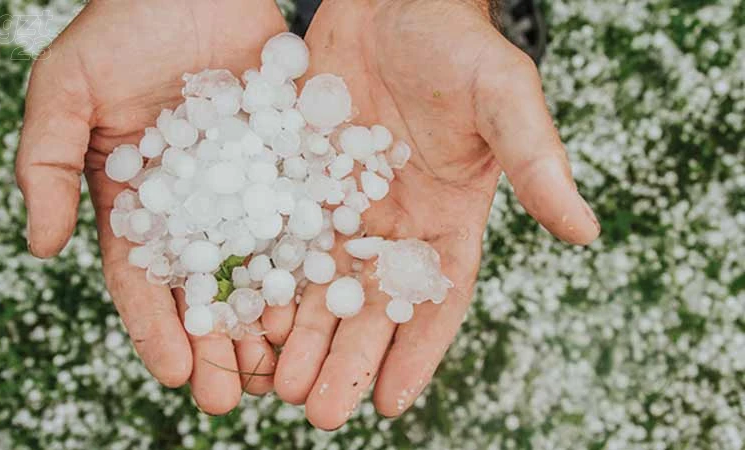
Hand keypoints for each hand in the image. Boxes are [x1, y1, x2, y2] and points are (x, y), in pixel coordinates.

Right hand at [15, 0, 285, 413]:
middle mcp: (195, 205)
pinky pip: (301, 220)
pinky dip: (308, 265)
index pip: (144, 277)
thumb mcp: (67, 90)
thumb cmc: (124, 26)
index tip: (175, 374)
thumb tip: (44, 247)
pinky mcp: (288, 166)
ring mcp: (245, 189)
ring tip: (278, 371)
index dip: (157, 327)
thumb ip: (46, 164)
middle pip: (204, 287)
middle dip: (215, 345)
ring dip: (266, 321)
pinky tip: (321, 304)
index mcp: (138, 199)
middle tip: (231, 398)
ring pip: (257, 267)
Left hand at [263, 0, 599, 428]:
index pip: (436, 299)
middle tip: (316, 413)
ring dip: (299, 336)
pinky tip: (244, 317)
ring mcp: (343, 205)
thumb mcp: (503, 98)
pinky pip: (279, 238)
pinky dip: (264, 279)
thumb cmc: (457, 45)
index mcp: (447, 218)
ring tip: (273, 384)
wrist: (393, 1)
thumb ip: (537, 162)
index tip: (388, 403)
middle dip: (345, 359)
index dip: (415, 352)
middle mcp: (393, 224)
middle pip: (370, 307)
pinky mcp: (299, 180)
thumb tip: (586, 231)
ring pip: (319, 284)